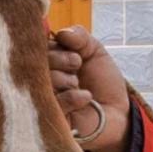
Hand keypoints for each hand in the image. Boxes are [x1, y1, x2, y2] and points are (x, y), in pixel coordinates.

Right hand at [47, 25, 135, 151]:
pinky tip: (85, 97)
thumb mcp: (95, 52)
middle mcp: (40, 79)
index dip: (54, 46)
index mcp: (47, 61)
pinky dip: (71, 97)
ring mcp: (42, 99)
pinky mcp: (49, 119)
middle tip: (77, 64)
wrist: (118, 113)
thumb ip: (80, 36)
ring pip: (40, 82)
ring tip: (78, 84)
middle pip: (34, 63)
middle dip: (60, 59)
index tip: (75, 51)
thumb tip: (61, 32)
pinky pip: (52, 103)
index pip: (36, 48)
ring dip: (65, 79)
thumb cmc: (103, 83)